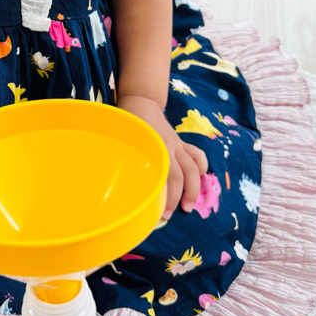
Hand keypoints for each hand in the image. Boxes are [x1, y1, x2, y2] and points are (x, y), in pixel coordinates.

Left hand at [118, 93, 207, 219]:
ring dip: (194, 188)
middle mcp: (170, 146)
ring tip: (188, 206)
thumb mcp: (123, 141)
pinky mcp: (182, 142)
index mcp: (155, 146)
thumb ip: (124, 159)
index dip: (165, 196)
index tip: (157, 213)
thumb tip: (114, 185)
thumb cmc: (128, 123)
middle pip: (182, 175)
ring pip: (194, 167)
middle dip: (178, 197)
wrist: (141, 101)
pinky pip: (197, 155)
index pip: (166, 176)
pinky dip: (201, 168)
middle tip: (168, 215)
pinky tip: (199, 180)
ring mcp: (178, 144)